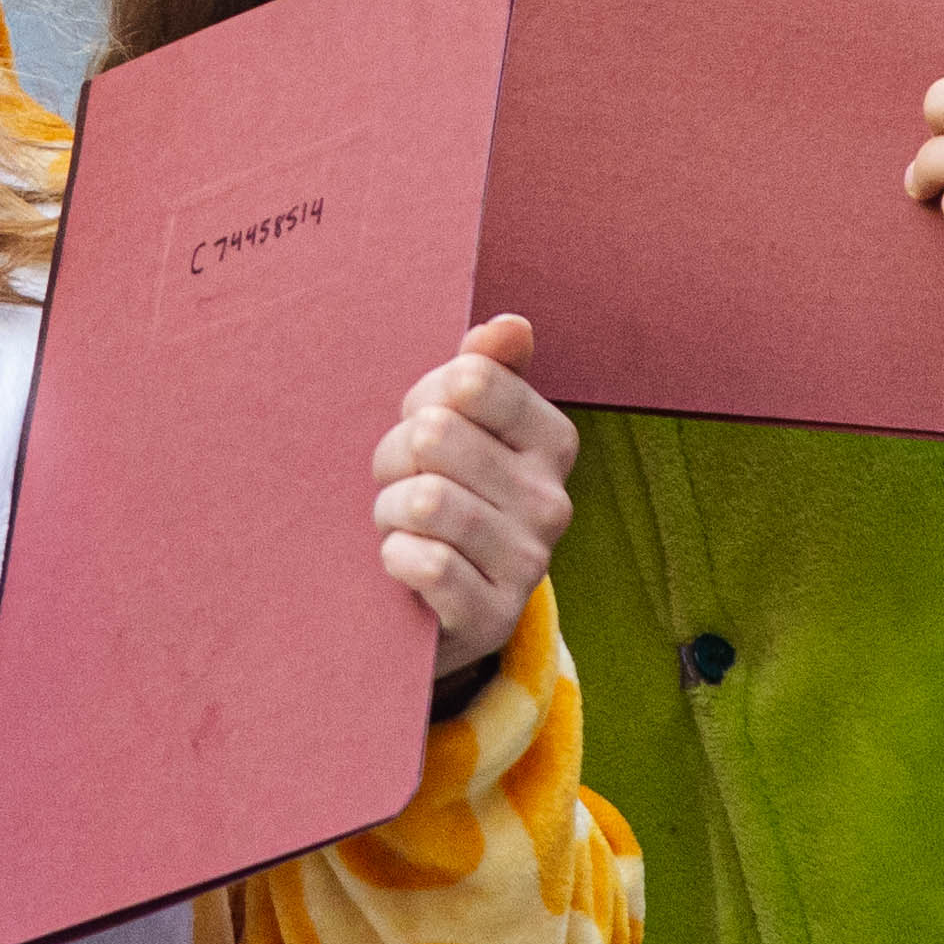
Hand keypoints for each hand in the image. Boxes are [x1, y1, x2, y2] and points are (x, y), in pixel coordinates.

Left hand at [378, 314, 578, 673]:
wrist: (434, 605)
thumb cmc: (444, 494)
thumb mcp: (462, 426)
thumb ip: (487, 369)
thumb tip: (510, 325)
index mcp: (552, 442)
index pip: (470, 380)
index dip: (422, 399)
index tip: (421, 427)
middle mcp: (552, 501)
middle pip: (436, 435)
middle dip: (396, 457)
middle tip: (402, 483)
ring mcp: (527, 563)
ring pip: (427, 499)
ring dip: (390, 509)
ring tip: (401, 524)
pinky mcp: (492, 617)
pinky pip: (425, 562)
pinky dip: (395, 557)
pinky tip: (403, 562)